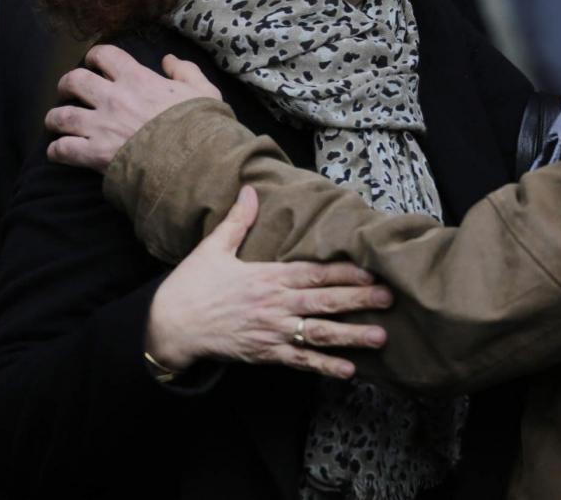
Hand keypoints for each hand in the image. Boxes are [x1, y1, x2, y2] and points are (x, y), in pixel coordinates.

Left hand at [46, 45, 221, 171]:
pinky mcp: (95, 154)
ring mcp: (101, 126)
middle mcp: (113, 98)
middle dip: (67, 85)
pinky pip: (63, 149)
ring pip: (61, 115)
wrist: (193, 161)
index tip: (96, 64)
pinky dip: (56, 150)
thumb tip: (168, 59)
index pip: (104, 55)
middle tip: (69, 92)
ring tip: (56, 122)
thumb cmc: (201, 126)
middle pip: (74, 80)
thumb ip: (185, 71)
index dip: (95, 57)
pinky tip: (58, 151)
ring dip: (55, 118)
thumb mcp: (204, 91)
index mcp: (137, 79)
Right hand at [146, 186, 390, 379]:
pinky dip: (324, 366)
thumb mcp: (213, 248)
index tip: (371, 270)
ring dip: (351, 335)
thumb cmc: (191, 286)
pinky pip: (299, 361)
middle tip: (390, 299)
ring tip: (379, 336)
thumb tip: (250, 189)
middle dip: (359, 300)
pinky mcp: (265, 354)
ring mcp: (271, 331)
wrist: (170, 327)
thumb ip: (237, 220)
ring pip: (318, 333)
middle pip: (324, 301)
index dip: (344, 271)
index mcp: (267, 276)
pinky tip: (348, 371)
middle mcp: (274, 304)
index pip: (313, 272)